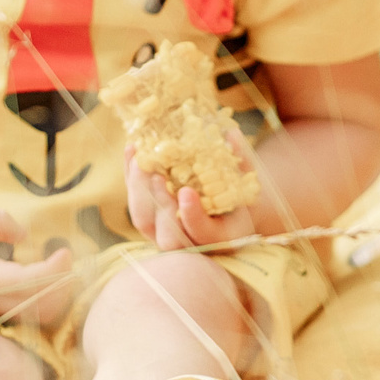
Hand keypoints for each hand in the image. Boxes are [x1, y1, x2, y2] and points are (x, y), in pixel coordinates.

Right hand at [0, 206, 71, 322]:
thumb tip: (24, 236)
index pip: (24, 282)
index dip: (53, 271)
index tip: (65, 252)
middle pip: (37, 307)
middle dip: (63, 285)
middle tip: (67, 259)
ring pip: (35, 317)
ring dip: (57, 294)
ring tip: (61, 267)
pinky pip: (27, 316)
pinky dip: (46, 300)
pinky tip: (49, 278)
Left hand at [125, 147, 258, 251]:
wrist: (229, 211)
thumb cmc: (243, 196)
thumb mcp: (248, 180)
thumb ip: (242, 161)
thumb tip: (231, 135)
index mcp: (221, 238)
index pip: (202, 233)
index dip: (192, 215)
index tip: (186, 191)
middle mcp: (191, 244)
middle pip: (167, 236)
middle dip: (159, 203)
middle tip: (157, 174)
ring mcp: (166, 235)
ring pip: (143, 220)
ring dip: (138, 189)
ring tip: (140, 158)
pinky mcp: (151, 222)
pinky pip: (136, 204)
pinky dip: (131, 178)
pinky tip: (132, 150)